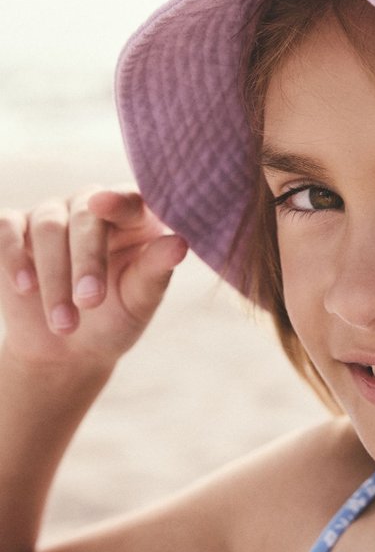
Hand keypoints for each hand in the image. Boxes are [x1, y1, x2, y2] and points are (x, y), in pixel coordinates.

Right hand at [0, 187, 186, 373]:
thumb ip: (156, 270)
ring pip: (48, 227)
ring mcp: (52, 215)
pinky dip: (12, 254)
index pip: (129, 200)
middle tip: (90, 302)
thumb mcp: (139, 301)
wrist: (66, 351)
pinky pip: (6, 227)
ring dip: (54, 277)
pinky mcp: (15, 230)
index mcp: (133, 217)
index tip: (104, 205)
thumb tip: (180, 244)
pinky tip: (24, 286)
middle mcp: (91, 206)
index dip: (118, 201)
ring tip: (64, 323)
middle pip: (86, 217)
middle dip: (86, 261)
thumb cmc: (115, 319)